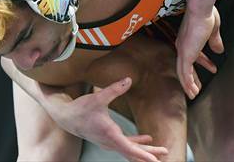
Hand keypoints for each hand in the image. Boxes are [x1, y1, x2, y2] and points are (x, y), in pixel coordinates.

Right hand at [46, 77, 167, 161]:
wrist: (67, 117)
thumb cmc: (81, 108)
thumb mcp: (98, 97)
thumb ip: (114, 89)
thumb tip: (128, 80)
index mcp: (110, 134)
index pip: (130, 148)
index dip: (144, 154)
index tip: (155, 160)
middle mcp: (111, 141)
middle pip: (133, 152)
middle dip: (150, 153)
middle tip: (165, 152)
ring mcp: (110, 142)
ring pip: (131, 149)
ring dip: (145, 150)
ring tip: (160, 150)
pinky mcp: (109, 138)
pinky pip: (126, 143)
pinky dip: (137, 142)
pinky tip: (147, 138)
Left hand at [175, 7, 223, 99]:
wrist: (201, 10)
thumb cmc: (206, 15)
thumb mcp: (213, 31)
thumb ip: (214, 40)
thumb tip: (219, 50)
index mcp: (187, 39)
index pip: (193, 54)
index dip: (203, 62)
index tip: (212, 68)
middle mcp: (182, 45)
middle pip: (185, 65)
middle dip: (192, 77)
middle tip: (197, 87)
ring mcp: (182, 50)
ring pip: (182, 72)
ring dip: (188, 84)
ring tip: (195, 94)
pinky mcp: (185, 54)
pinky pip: (184, 73)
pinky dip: (188, 83)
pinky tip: (193, 91)